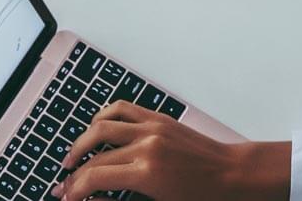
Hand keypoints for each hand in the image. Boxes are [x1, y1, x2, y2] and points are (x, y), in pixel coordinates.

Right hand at [51, 102, 287, 200]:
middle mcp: (146, 146)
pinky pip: (122, 109)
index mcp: (147, 173)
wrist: (234, 175)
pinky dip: (104, 116)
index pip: (94, 178)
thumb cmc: (204, 197)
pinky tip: (96, 128)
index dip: (75, 190)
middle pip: (95, 156)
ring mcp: (152, 128)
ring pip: (100, 127)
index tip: (67, 198)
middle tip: (66, 185)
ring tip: (73, 157)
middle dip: (75, 173)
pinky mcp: (159, 119)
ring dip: (81, 142)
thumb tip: (94, 199)